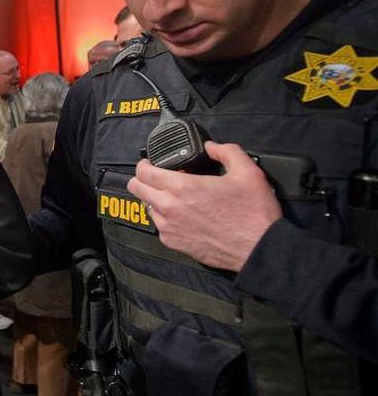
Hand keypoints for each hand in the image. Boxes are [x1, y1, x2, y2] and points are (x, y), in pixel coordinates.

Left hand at [127, 141, 280, 271]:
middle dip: (143, 179)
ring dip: (154, 199)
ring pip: (146, 207)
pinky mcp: (174, 243)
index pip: (144, 172)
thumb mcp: (248, 172)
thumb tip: (211, 146)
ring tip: (175, 197)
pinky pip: (159, 226)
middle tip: (158, 177)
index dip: (144, 164)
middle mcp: (169, 207)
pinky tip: (183, 215)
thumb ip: (227, 151)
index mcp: (182, 187)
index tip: (151, 163)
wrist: (259, 249)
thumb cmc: (253, 213)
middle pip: (136, 188)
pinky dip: (165, 218)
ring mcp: (169, 227)